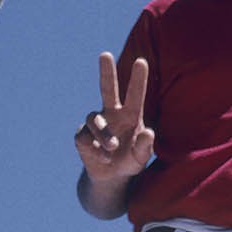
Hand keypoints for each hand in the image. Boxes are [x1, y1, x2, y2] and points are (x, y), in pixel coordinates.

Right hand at [74, 53, 154, 180]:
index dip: (138, 79)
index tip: (141, 61)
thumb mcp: (141, 158)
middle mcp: (112, 114)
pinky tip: (104, 158)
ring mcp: (96, 124)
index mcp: (130, 115)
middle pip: (107, 89)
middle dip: (106, 71)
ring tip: (112, 149)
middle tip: (105, 54)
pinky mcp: (82, 136)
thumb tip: (148, 133)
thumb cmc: (130, 162)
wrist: (111, 177)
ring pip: (95, 119)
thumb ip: (146, 147)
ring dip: (104, 134)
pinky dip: (96, 150)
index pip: (134, 95)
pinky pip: (86, 138)